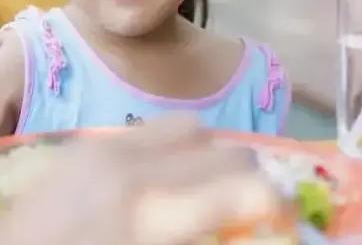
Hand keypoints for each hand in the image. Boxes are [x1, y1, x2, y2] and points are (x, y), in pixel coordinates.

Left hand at [0, 117, 275, 244]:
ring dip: (206, 155)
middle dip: (245, 175)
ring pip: (184, 128)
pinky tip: (158, 183)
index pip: (243, 184)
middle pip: (219, 145)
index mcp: (149, 210)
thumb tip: (236, 226)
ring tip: (205, 191)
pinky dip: (167, 151)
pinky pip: (144, 134)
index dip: (273, 200)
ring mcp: (101, 151)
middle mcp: (130, 167)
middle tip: (250, 206)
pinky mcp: (80, 148)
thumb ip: (196, 234)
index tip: (281, 216)